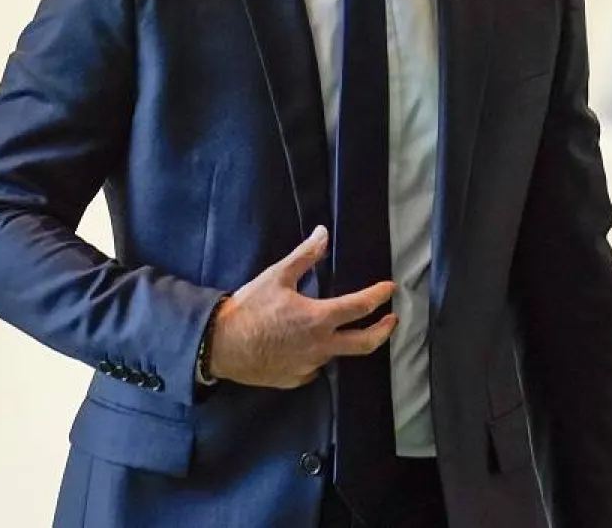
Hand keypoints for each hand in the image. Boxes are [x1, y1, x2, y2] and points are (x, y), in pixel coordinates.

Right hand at [206, 226, 396, 388]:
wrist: (220, 345)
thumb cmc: (249, 309)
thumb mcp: (277, 276)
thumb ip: (305, 255)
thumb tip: (323, 232)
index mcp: (319, 318)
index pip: (360, 307)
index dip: (379, 296)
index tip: (390, 289)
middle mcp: (321, 346)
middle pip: (365, 343)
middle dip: (383, 331)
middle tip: (392, 321)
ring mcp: (309, 367)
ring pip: (336, 355)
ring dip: (344, 342)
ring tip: (344, 331)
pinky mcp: (295, 379)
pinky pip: (314, 369)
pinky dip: (318, 356)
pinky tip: (312, 348)